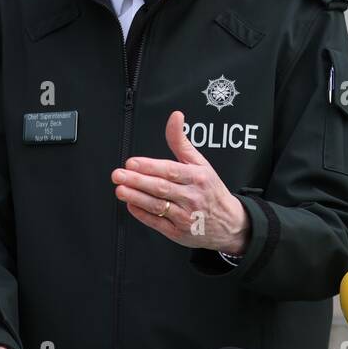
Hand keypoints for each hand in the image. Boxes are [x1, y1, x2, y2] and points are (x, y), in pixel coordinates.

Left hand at [111, 110, 250, 251]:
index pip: (171, 170)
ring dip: (137, 198)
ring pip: (157, 206)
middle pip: (161, 188)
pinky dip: (143, 215)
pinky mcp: (178, 232)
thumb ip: (181, 141)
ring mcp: (185, 216)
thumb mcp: (200, 163)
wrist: (229, 223)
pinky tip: (131, 205)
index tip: (131, 163)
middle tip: (118, 175)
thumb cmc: (210, 189)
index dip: (150, 167)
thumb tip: (175, 116)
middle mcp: (192, 197)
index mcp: (197, 177)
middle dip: (137, 181)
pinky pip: (158, 223)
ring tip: (120, 190)